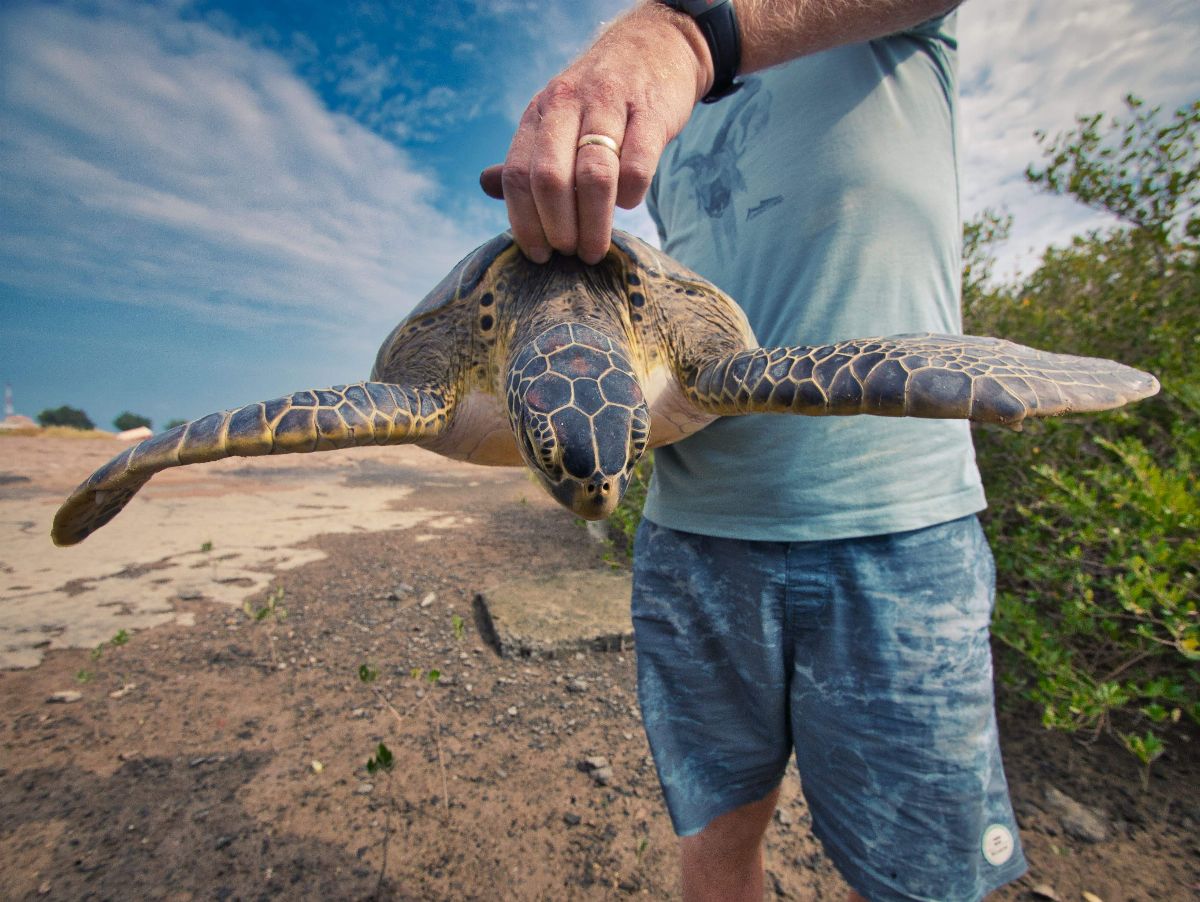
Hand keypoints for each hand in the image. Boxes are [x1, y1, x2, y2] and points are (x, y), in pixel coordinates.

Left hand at [480, 3, 711, 263]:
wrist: (655, 45)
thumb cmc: (600, 98)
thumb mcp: (555, 117)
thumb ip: (526, 156)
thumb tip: (485, 186)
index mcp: (539, 113)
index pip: (517, 177)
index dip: (525, 224)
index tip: (539, 255)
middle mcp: (567, 105)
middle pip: (550, 180)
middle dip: (559, 229)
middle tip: (571, 253)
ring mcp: (609, 106)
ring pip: (593, 177)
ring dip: (593, 224)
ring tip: (596, 249)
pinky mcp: (650, 113)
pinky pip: (636, 166)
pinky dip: (631, 196)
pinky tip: (628, 202)